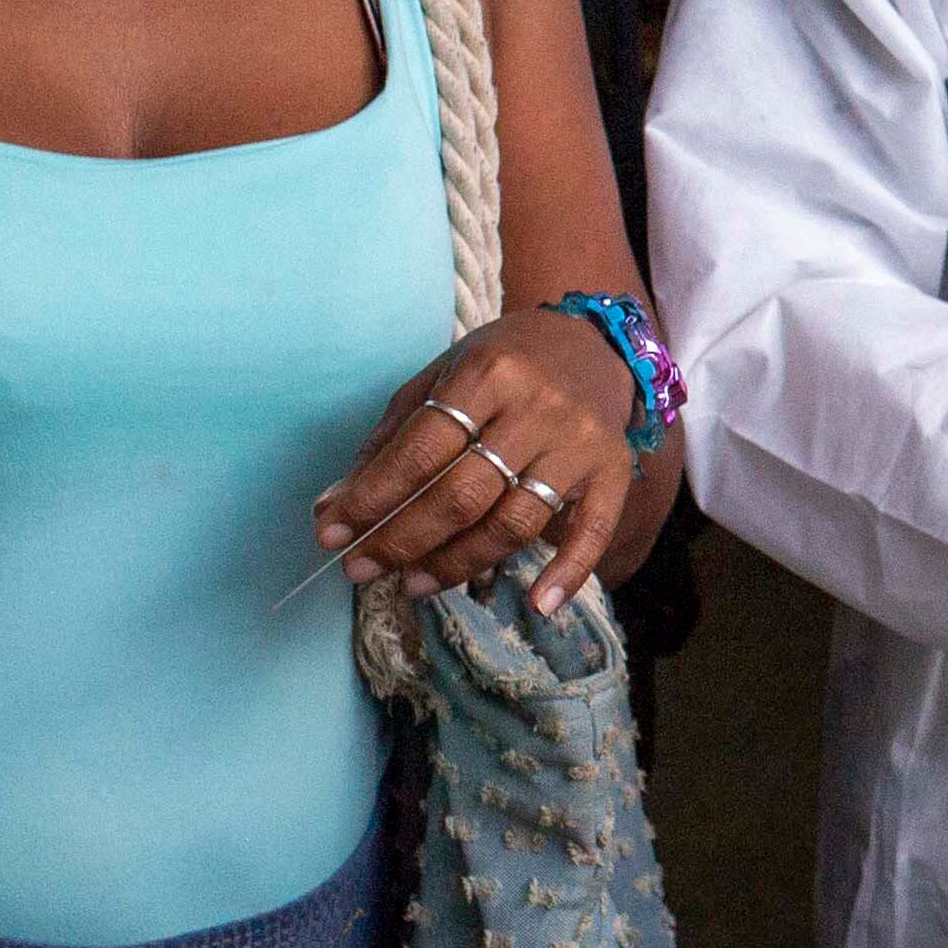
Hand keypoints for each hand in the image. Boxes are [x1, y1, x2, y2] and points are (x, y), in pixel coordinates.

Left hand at [317, 312, 640, 615]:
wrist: (591, 342)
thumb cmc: (502, 364)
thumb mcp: (439, 379)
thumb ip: (390, 442)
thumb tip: (333, 510)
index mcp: (487, 373)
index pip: (421, 450)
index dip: (372, 498)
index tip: (333, 535)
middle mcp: (538, 407)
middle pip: (463, 494)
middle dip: (402, 539)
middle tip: (360, 569)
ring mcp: (580, 442)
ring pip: (514, 521)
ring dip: (458, 563)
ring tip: (413, 584)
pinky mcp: (614, 470)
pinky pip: (594, 530)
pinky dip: (569, 572)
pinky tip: (538, 605)